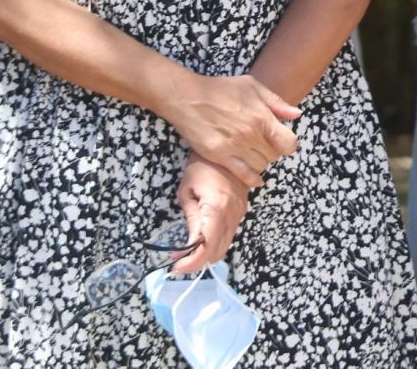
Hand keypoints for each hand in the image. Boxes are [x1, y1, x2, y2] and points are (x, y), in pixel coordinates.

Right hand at [163, 74, 300, 187]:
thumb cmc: (220, 89)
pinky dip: (251, 179)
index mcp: (262, 116)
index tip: (282, 143)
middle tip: (264, 147)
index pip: (288, 143)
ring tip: (254, 155)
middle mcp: (251, 134)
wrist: (187, 97)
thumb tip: (297, 114)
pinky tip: (253, 178)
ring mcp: (235, 146)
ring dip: (260, 163)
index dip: (288, 145)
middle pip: (274, 156)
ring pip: (260, 167)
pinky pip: (243, 174)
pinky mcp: (219, 155)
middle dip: (272, 152)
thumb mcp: (252, 86)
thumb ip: (276, 102)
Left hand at [172, 152, 248, 273]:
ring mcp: (240, 213)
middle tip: (178, 261)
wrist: (227, 149)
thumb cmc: (200, 167)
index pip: (207, 247)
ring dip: (206, 253)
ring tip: (186, 252)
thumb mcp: (187, 193)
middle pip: (218, 251)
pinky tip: (200, 239)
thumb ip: (191, 221)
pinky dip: (215, 243)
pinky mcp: (242, 211)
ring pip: (225, 246)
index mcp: (218, 209)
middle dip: (198, 262)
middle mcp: (233, 215)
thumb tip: (186, 249)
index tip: (175, 267)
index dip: (191, 263)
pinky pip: (229, 235)